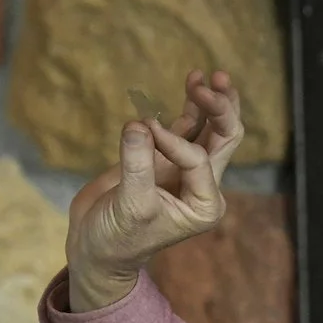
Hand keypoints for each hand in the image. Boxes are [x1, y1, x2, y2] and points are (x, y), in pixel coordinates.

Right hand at [64, 68, 245, 311]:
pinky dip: (189, 106)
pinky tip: (193, 82)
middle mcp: (202, 185)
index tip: (143, 132)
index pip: (199, 159)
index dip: (173, 141)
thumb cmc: (117, 238)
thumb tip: (139, 124)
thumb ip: (136, 165)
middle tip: (213, 82)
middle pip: (225, 138)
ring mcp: (184, 169)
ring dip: (210, 101)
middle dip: (221, 108)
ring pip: (209, 128)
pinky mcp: (164, 158)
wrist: (96, 248)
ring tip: (208, 74)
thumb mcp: (130, 206)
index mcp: (205, 204)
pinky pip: (184, 127)